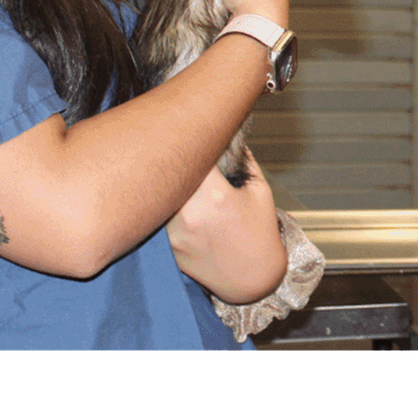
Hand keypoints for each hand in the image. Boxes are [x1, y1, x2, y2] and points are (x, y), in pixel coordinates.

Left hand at [167, 152, 287, 304]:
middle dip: (172, 160)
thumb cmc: (260, 233)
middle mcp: (188, 214)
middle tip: (174, 148)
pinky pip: (157, 219)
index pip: (191, 156)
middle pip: (167, 174)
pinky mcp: (166, 247)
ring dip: (164, 184)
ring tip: (171, 174)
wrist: (251, 280)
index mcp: (214, 196)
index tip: (192, 136)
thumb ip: (244, 160)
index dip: (190, 141)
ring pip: (157, 196)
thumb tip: (229, 137)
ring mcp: (173, 233)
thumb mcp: (259, 192)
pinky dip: (163, 208)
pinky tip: (173, 204)